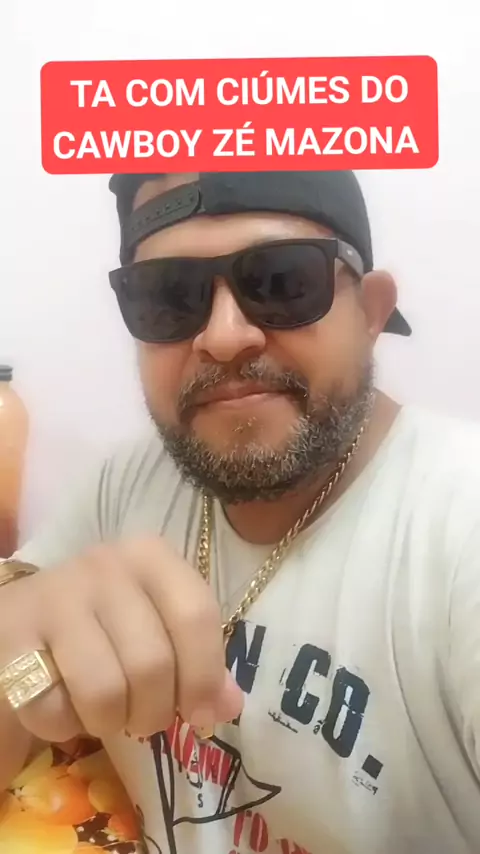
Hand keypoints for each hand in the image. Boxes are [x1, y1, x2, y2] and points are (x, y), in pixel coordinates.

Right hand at [0, 538, 243, 742]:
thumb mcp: (160, 625)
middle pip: (152, 664)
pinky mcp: (13, 634)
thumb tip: (228, 705)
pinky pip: (52, 707)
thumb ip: (200, 659)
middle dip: (154, 711)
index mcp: (150, 556)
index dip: (205, 676)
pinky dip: (64, 725)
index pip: (196, 616)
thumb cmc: (107, 620)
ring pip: (105, 691)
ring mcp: (56, 596)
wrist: (25, 612)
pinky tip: (65, 704)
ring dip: (110, 722)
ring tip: (108, 712)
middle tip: (145, 717)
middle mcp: (104, 566)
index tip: (202, 713)